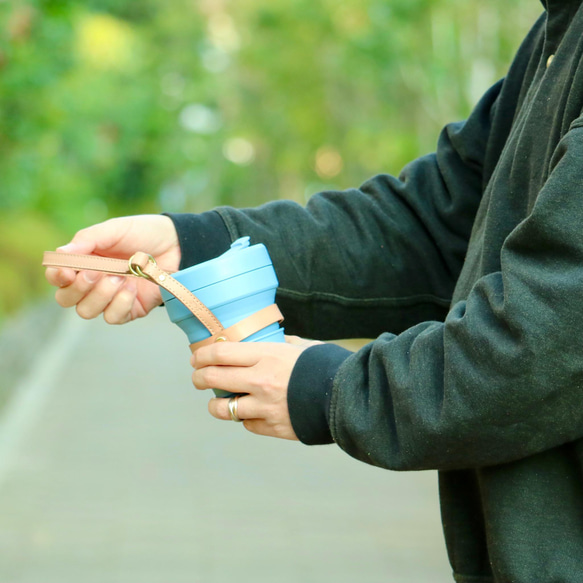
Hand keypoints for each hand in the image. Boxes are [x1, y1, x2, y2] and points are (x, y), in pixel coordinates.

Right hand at [45, 215, 180, 323]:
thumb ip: (88, 239)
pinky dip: (120, 303)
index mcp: (84, 262)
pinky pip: (113, 317)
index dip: (56, 277)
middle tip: (97, 273)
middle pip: (66, 299)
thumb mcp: (115, 229)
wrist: (177, 244)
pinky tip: (133, 287)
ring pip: (87, 312)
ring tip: (121, 277)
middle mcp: (93, 282)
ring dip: (101, 295)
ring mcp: (111, 298)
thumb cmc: (144, 233)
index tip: (67, 271)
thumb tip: (61, 253)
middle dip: (78, 289)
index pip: (57, 277)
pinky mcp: (130, 309)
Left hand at [191, 336, 322, 439]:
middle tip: (198, 377)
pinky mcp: (273, 427)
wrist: (348, 397)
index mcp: (266, 355)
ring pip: (223, 408)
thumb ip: (280, 344)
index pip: (219, 354)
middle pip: (212, 378)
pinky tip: (249, 413)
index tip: (197, 358)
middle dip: (199, 377)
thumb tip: (270, 340)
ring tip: (216, 402)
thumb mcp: (301, 346)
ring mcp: (265, 406)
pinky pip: (247, 424)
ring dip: (216, 404)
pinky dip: (245, 418)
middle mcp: (260, 380)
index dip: (202, 356)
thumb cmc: (325, 366)